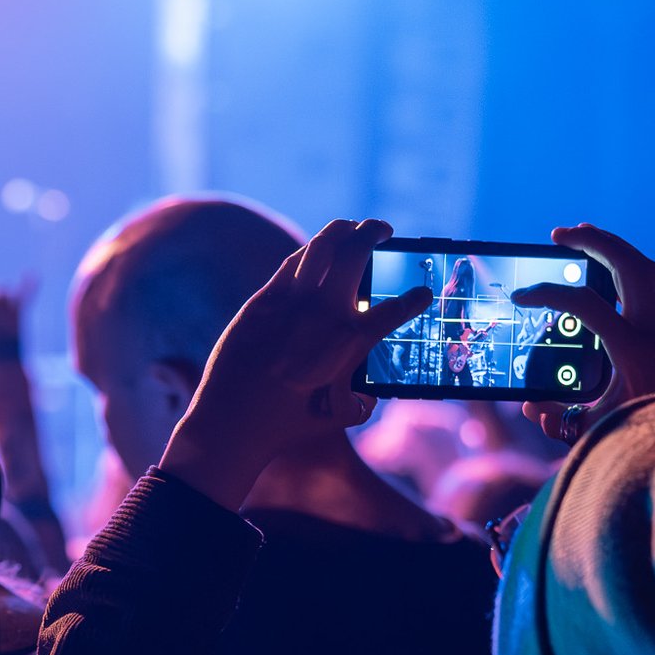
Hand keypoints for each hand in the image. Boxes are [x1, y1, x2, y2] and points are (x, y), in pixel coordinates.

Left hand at [158, 219, 431, 510]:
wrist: (232, 421)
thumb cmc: (287, 426)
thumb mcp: (337, 418)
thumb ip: (359, 404)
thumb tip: (366, 397)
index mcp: (350, 341)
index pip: (395, 310)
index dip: (415, 299)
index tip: (423, 294)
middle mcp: (324, 311)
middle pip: (356, 250)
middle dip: (375, 231)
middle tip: (384, 229)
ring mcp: (290, 300)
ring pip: (322, 244)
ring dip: (342, 230)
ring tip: (352, 228)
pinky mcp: (262, 299)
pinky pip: (292, 263)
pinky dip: (311, 252)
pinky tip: (316, 251)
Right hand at [511, 223, 654, 443]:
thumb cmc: (651, 443)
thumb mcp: (597, 434)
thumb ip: (559, 421)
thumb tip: (529, 408)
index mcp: (634, 351)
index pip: (585, 303)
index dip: (548, 294)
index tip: (521, 297)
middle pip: (630, 264)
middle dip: (593, 241)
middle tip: (559, 233)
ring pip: (648, 270)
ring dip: (615, 249)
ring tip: (585, 237)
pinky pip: (653, 290)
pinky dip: (629, 272)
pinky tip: (609, 274)